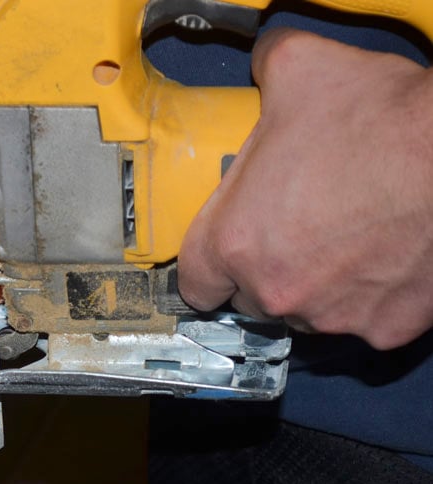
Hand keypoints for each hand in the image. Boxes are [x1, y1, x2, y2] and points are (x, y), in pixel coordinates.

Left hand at [178, 29, 432, 349]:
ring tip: (343, 233)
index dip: (209, 268)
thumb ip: (262, 71)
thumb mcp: (299, 73)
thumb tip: (265, 59)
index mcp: (235, 242)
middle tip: (294, 226)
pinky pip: (361, 318)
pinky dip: (367, 295)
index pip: (196, 283)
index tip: (223, 256)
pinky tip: (382, 254)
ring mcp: (331, 315)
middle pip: (252, 296)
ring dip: (315, 283)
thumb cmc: (381, 119)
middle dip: (266, 267)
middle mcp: (276, 290)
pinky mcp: (383, 329)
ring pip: (306, 310)